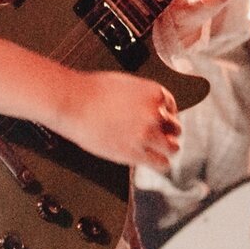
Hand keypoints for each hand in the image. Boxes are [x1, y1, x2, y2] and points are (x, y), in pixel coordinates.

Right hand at [50, 70, 181, 170]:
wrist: (73, 102)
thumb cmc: (92, 91)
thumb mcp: (126, 84)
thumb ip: (142, 98)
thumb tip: (148, 109)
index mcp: (154, 93)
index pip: (172, 107)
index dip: (165, 116)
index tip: (160, 122)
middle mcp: (155, 113)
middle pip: (175, 128)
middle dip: (167, 132)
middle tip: (159, 137)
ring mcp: (146, 134)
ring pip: (172, 148)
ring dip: (166, 150)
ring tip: (158, 151)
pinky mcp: (135, 152)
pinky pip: (160, 163)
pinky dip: (160, 164)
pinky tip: (155, 162)